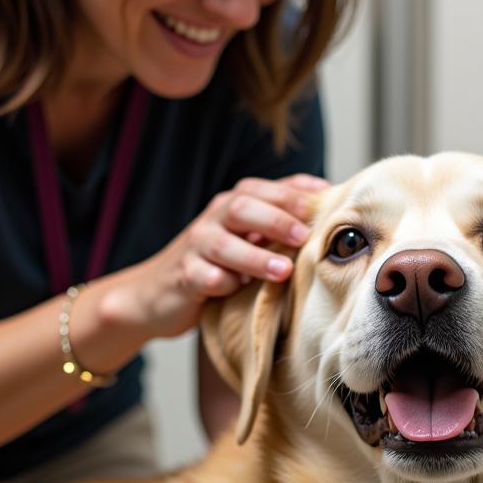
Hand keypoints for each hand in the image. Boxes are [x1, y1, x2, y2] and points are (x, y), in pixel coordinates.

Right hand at [130, 173, 328, 337]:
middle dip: (276, 219)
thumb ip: (276, 223)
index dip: (292, 192)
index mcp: (231, 205)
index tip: (323, 199)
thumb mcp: (245, 239)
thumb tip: (326, 207)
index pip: (263, 189)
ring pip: (224, 245)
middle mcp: (213, 220)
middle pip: (242, 207)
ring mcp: (195, 247)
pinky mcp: (184, 276)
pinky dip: (221, 282)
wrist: (156, 293)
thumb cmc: (214, 264)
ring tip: (283, 270)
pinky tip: (237, 289)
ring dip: (255, 257)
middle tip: (304, 235)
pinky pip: (204, 277)